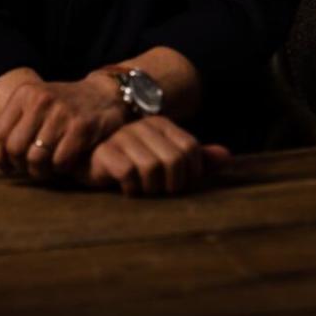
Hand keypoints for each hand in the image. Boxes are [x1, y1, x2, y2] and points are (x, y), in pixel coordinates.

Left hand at [0, 77, 126, 179]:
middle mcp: (40, 100)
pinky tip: (65, 163)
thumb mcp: (28, 110)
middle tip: (29, 169)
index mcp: (24, 94)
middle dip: (20, 167)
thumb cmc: (61, 107)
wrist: (104, 95)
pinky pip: (60, 161)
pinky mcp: (82, 126)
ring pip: (36, 158)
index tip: (7, 168)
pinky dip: (61, 169)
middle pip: (15, 149)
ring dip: (40, 171)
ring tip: (46, 168)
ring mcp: (62, 112)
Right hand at [78, 116, 230, 196]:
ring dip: (150, 188)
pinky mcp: (104, 152)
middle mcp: (143, 126)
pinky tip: (126, 188)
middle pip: (174, 162)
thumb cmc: (132, 163)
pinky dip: (131, 188)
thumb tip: (227, 156)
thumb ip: (196, 158)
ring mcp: (123, 137)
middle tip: (159, 190)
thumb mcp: (167, 159)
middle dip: (170, 185)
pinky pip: (128, 173)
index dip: (190, 174)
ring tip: (142, 189)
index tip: (176, 184)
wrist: (89, 161)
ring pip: (152, 168)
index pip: (191, 150)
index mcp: (162, 124)